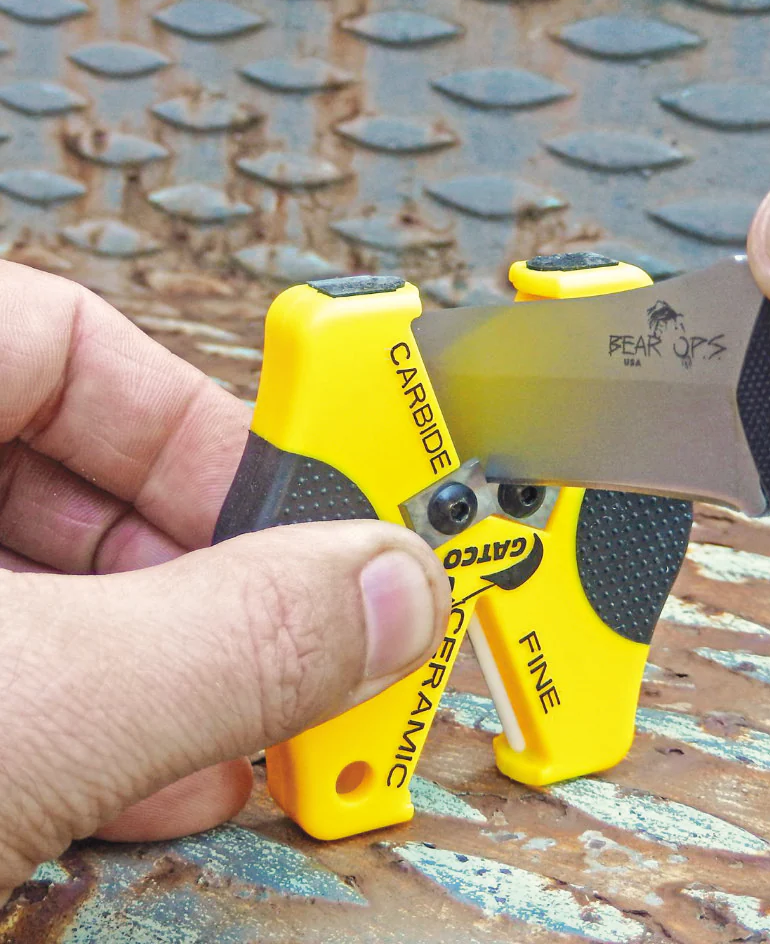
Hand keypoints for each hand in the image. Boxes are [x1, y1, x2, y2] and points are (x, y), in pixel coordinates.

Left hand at [0, 262, 448, 903]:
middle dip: (214, 575)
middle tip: (311, 633)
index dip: (216, 427)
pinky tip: (163, 775)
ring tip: (257, 725)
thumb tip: (388, 593)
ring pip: (54, 587)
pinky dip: (96, 718)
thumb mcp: (25, 707)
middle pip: (83, 478)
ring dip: (171, 664)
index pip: (79, 338)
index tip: (317, 514)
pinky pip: (13, 666)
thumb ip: (224, 641)